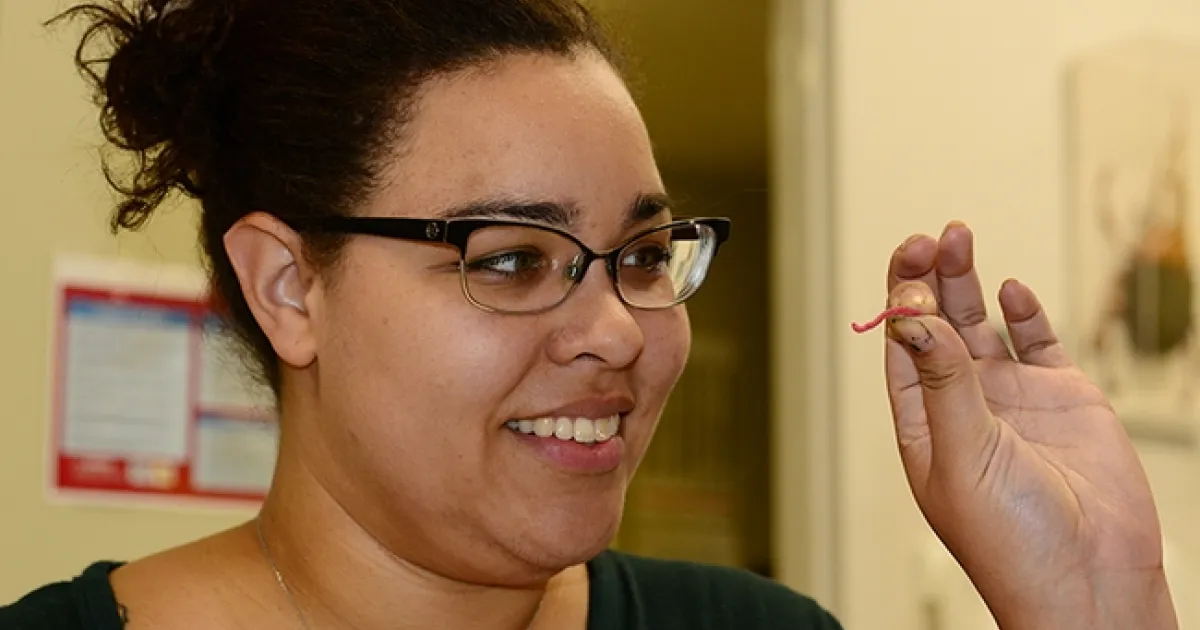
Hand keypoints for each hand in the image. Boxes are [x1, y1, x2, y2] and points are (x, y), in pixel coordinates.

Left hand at [881, 221, 1177, 628]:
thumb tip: (912, 317)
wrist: (1092, 578)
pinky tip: (1010, 289)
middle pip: (937, 325)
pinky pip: (1037, 342)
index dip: (901, 300)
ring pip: (980, 325)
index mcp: (924, 422)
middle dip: (930, 279)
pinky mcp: (1063, 397)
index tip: (907, 261)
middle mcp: (964, 404)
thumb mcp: (963, 454)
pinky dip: (1024, 313)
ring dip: (968, 283)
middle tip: (930, 237)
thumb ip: (944, 382)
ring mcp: (1013, 398)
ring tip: (958, 237)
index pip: (902, 346)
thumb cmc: (1010, 540)